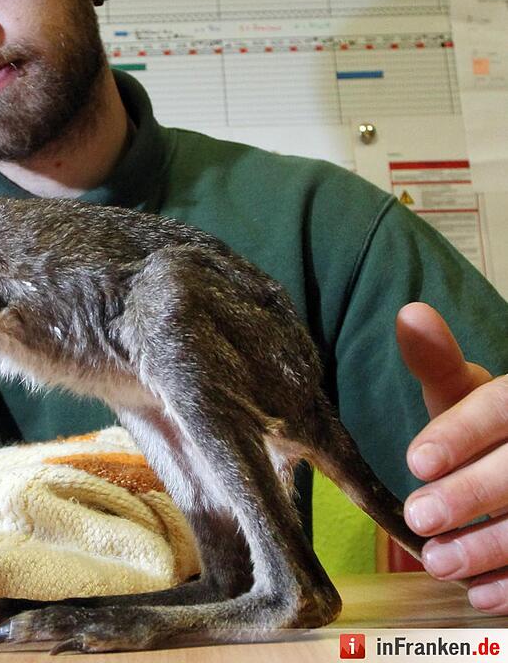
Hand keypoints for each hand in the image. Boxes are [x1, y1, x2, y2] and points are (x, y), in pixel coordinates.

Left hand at [397, 302, 507, 611]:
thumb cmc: (491, 431)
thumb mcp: (467, 395)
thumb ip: (437, 361)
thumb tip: (410, 313)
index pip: (503, 406)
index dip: (462, 432)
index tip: (414, 460)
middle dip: (472, 494)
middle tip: (419, 517)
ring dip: (492, 546)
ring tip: (438, 562)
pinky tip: (481, 595)